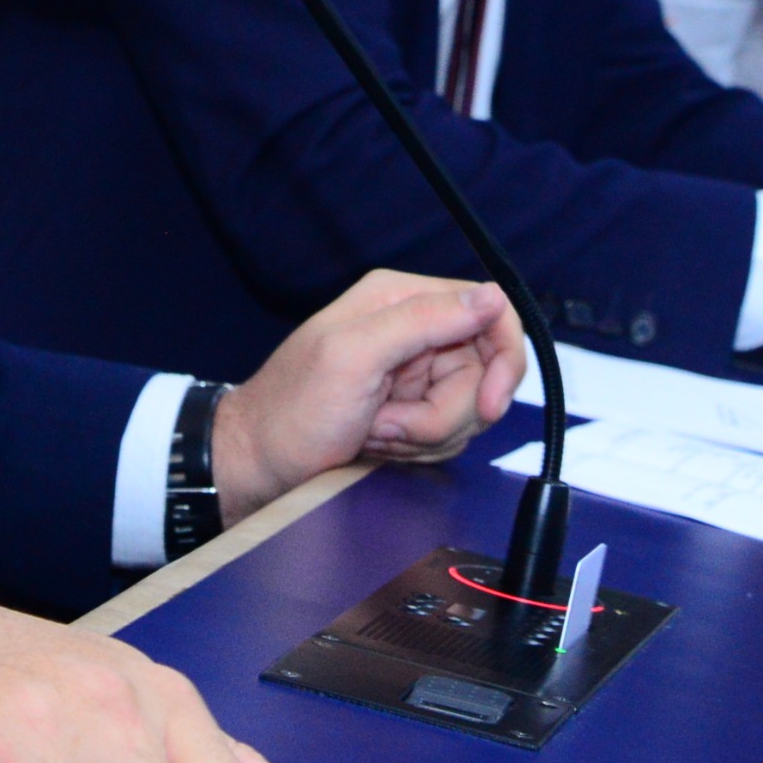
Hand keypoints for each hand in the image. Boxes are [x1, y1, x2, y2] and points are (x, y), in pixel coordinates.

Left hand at [215, 271, 527, 522]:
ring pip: (469, 408)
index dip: (503, 360)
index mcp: (400, 298)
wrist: (259, 466)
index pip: (491, 310)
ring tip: (374, 432)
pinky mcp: (413, 409)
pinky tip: (378, 443)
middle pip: (484, 371)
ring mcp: (415, 372)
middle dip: (445, 412)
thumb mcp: (352, 357)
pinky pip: (449, 433)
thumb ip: (422, 321)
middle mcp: (413, 329)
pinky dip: (418, 448)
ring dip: (425, 434)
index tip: (487, 406)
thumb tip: (490, 296)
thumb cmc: (291, 412)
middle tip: (391, 422)